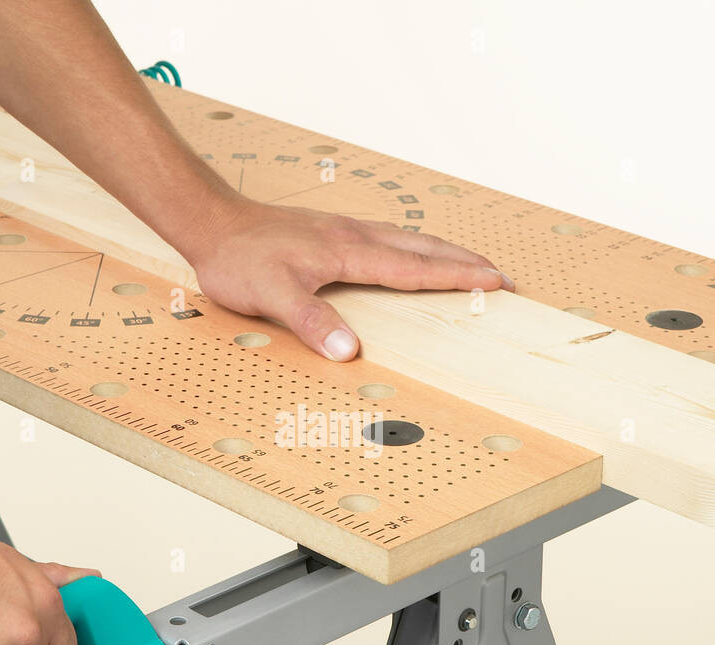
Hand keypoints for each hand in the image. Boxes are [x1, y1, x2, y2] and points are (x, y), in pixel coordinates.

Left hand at [189, 199, 513, 359]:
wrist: (212, 223)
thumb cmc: (240, 258)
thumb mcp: (273, 295)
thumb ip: (313, 322)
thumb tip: (351, 351)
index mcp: (350, 252)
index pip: (417, 268)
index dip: (458, 276)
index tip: (495, 282)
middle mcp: (356, 236)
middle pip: (425, 247)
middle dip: (467, 262)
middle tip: (502, 277)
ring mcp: (346, 231)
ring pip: (410, 240)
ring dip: (445, 253)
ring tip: (471, 265)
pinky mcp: (333, 232)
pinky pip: (390, 239)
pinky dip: (417, 249)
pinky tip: (413, 255)